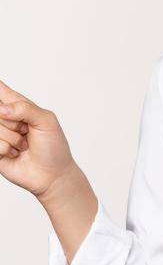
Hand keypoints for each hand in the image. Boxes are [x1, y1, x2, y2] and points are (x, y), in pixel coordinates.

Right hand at [0, 77, 83, 199]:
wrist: (51, 175)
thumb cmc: (53, 147)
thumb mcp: (47, 122)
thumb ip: (26, 109)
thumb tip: (2, 109)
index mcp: (18, 105)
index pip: (0, 89)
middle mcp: (4, 118)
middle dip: (13, 123)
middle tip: (25, 131)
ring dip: (13, 139)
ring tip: (23, 145)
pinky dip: (6, 149)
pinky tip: (15, 153)